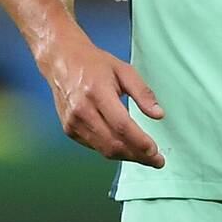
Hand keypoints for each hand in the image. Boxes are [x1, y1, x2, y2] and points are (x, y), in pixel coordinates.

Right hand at [40, 32, 165, 167]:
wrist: (62, 61)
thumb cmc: (95, 64)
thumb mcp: (124, 70)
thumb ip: (143, 93)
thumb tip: (159, 115)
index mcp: (97, 92)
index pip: (121, 125)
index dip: (140, 142)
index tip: (156, 152)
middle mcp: (82, 110)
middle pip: (113, 143)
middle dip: (138, 156)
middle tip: (157, 160)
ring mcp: (73, 123)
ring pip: (104, 149)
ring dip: (127, 156)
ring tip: (146, 157)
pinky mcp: (69, 130)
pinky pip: (95, 146)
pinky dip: (113, 150)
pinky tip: (126, 147)